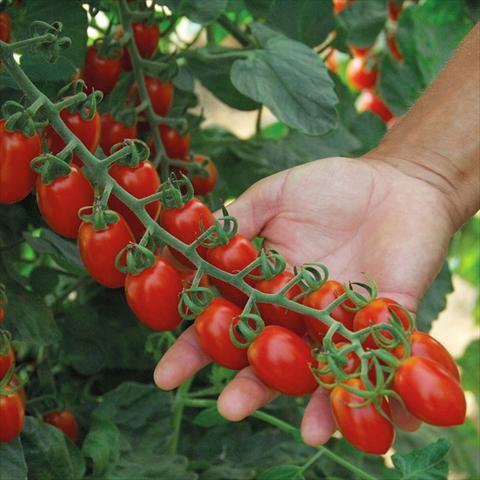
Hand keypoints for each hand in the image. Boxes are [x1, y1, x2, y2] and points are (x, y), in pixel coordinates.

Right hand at [154, 156, 454, 444]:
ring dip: (303, 399)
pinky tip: (338, 422)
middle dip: (246, 383)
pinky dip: (361, 391)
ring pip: (317, 368)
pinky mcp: (384, 324)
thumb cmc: (332, 185)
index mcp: (270, 284)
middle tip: (226, 408)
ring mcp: (340, 322)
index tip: (168, 371)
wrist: (397, 183)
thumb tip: (192, 244)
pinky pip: (373, 362)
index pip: (229, 319)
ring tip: (287, 426)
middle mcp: (300, 311)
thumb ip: (241, 220)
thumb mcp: (276, 196)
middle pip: (269, 354)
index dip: (199, 345)